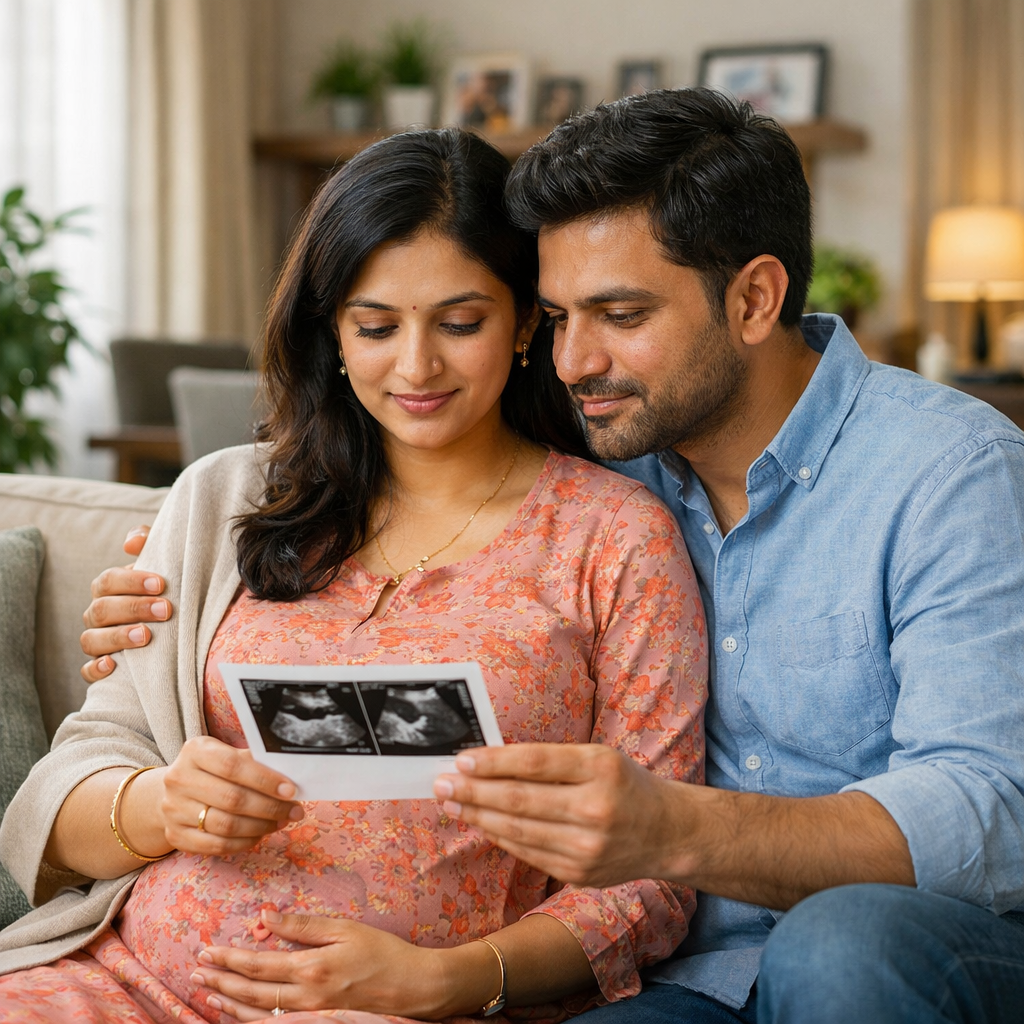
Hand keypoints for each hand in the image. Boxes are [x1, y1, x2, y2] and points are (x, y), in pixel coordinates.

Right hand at [80, 525, 172, 682]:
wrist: (176, 623)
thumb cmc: (165, 589)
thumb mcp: (162, 563)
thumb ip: (148, 543)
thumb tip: (133, 542)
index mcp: (108, 589)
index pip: (108, 581)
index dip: (132, 581)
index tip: (161, 583)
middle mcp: (98, 614)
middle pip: (100, 610)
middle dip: (133, 608)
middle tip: (165, 610)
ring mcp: (97, 642)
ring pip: (91, 640)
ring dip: (117, 637)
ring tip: (146, 636)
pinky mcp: (100, 667)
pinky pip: (87, 671)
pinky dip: (96, 669)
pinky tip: (113, 666)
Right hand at [123, 737, 304, 859]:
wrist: (174, 791)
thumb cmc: (212, 769)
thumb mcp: (227, 754)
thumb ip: (253, 762)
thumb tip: (290, 776)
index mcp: (195, 751)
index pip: (233, 766)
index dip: (265, 780)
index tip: (290, 790)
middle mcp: (179, 779)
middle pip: (232, 799)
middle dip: (270, 807)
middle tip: (294, 811)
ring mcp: (173, 809)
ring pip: (226, 825)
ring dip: (261, 826)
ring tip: (281, 822)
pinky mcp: (175, 835)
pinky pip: (216, 846)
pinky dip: (244, 842)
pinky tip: (260, 834)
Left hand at [191, 910, 454, 1020]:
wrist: (413, 988)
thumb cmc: (384, 952)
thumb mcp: (346, 929)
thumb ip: (304, 924)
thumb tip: (266, 917)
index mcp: (311, 967)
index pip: (257, 964)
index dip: (228, 959)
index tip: (206, 951)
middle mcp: (306, 996)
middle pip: (251, 992)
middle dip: (220, 981)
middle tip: (197, 973)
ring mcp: (311, 1014)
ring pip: (259, 1014)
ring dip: (230, 1003)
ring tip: (210, 993)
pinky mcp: (320, 1023)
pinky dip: (252, 1019)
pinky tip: (242, 1012)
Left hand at [434, 743, 684, 887]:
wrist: (670, 834)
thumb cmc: (626, 785)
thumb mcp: (598, 758)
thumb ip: (551, 760)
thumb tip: (490, 761)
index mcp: (601, 768)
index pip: (535, 762)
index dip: (494, 762)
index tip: (461, 759)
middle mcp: (595, 809)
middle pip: (519, 800)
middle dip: (473, 792)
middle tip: (441, 784)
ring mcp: (587, 848)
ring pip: (518, 832)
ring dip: (478, 817)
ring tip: (452, 804)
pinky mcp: (579, 875)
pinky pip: (528, 853)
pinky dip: (501, 838)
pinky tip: (482, 825)